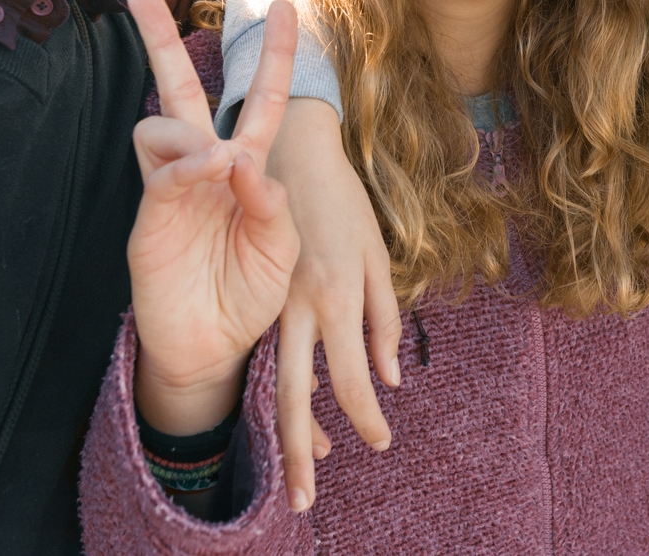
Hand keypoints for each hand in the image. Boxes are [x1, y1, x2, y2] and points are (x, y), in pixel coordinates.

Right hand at [125, 0, 299, 439]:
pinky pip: (161, 171)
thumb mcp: (282, 250)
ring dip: (192, 131)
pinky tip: (206, 171)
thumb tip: (241, 155)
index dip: (274, 55)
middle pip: (182, 89)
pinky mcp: (151, 216)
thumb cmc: (248, 294)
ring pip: (163, 123)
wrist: (212, 348)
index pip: (259, 100)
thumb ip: (272, 204)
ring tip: (217, 164)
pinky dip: (184, 163)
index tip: (286, 6)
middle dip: (159, 40)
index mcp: (247, 168)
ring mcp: (174, 188)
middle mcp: (205, 166)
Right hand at [267, 99, 401, 512]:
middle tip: (305, 500)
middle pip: (296, 397)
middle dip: (302, 453)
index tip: (381, 443)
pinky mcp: (256, 292)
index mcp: (336, 296)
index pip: (348, 380)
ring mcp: (270, 301)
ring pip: (274, 380)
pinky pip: (268, 352)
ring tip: (301, 471)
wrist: (289, 148)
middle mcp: (298, 307)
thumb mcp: (377, 254)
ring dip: (289, 430)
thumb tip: (391, 378)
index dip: (366, 418)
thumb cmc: (343, 200)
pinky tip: (295, 413)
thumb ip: (384, 319)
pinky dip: (283, 387)